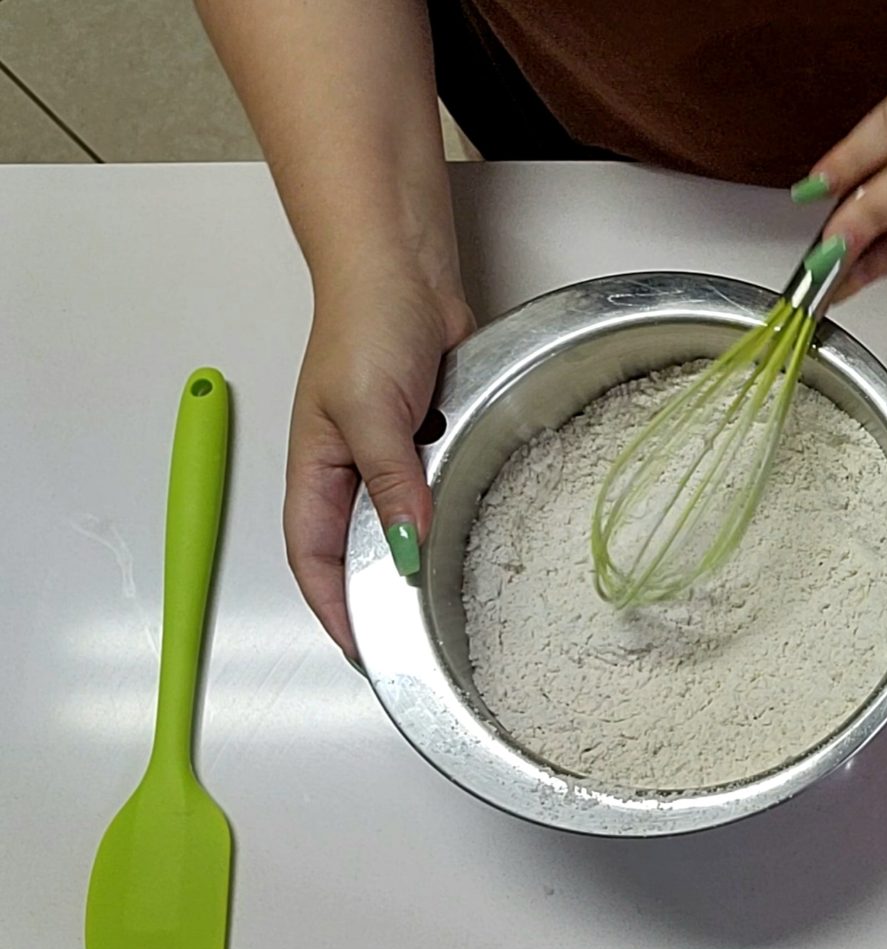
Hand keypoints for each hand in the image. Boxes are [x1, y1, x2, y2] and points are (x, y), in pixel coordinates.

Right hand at [284, 267, 470, 656]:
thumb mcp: (371, 412)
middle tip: (422, 639)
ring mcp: (392, 452)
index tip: (366, 651)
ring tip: (456, 599)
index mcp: (316, 469)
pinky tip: (481, 530)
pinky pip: (440, 484)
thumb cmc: (365, 325)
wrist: (404, 269)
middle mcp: (351, 468)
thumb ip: (391, 482)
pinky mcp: (428, 434)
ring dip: (426, 552)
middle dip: (384, 595)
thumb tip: (410, 548)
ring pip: (407, 520)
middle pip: (363, 548)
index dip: (335, 608)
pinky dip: (455, 508)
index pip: (316, 558)